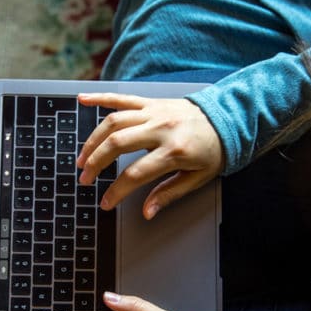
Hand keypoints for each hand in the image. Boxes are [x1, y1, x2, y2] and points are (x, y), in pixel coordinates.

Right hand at [77, 93, 224, 219]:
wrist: (228, 119)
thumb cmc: (214, 151)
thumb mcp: (197, 178)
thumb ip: (169, 194)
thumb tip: (147, 211)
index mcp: (174, 150)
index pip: (135, 174)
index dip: (116, 191)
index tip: (106, 203)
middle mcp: (161, 128)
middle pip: (117, 144)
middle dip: (96, 163)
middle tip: (85, 179)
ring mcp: (154, 112)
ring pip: (114, 122)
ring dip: (93, 140)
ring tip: (82, 158)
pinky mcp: (151, 102)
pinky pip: (122, 98)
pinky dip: (100, 98)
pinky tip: (83, 100)